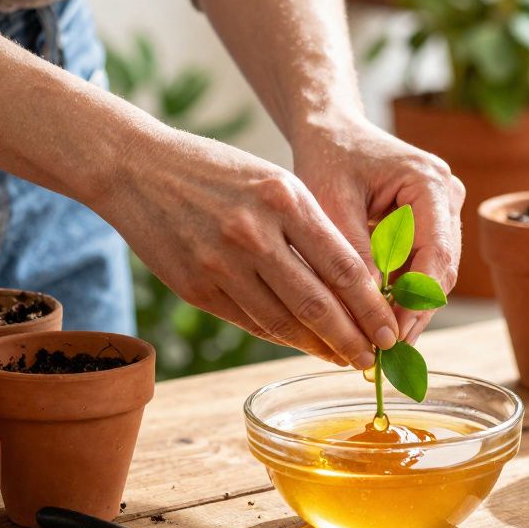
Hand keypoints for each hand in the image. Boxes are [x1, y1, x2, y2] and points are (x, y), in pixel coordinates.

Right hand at [101, 128, 398, 367]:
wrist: (137, 169)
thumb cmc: (217, 173)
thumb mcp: (274, 182)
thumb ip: (312, 228)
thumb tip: (355, 287)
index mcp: (284, 198)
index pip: (344, 267)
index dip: (372, 308)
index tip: (391, 330)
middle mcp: (254, 233)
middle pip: (318, 303)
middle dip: (353, 339)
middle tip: (374, 358)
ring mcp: (220, 264)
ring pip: (283, 322)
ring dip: (318, 347)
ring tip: (342, 357)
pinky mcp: (195, 288)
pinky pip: (250, 322)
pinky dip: (281, 337)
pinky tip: (302, 344)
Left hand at [291, 115, 465, 343]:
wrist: (333, 132)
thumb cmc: (329, 158)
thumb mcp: (332, 204)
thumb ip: (353, 254)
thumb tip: (369, 310)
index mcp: (430, 183)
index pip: (435, 254)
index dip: (415, 301)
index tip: (390, 335)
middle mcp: (447, 197)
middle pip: (440, 271)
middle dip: (412, 313)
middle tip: (386, 354)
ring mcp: (443, 212)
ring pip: (432, 275)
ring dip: (406, 309)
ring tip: (380, 347)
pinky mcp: (430, 225)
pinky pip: (419, 268)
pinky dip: (399, 295)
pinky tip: (377, 323)